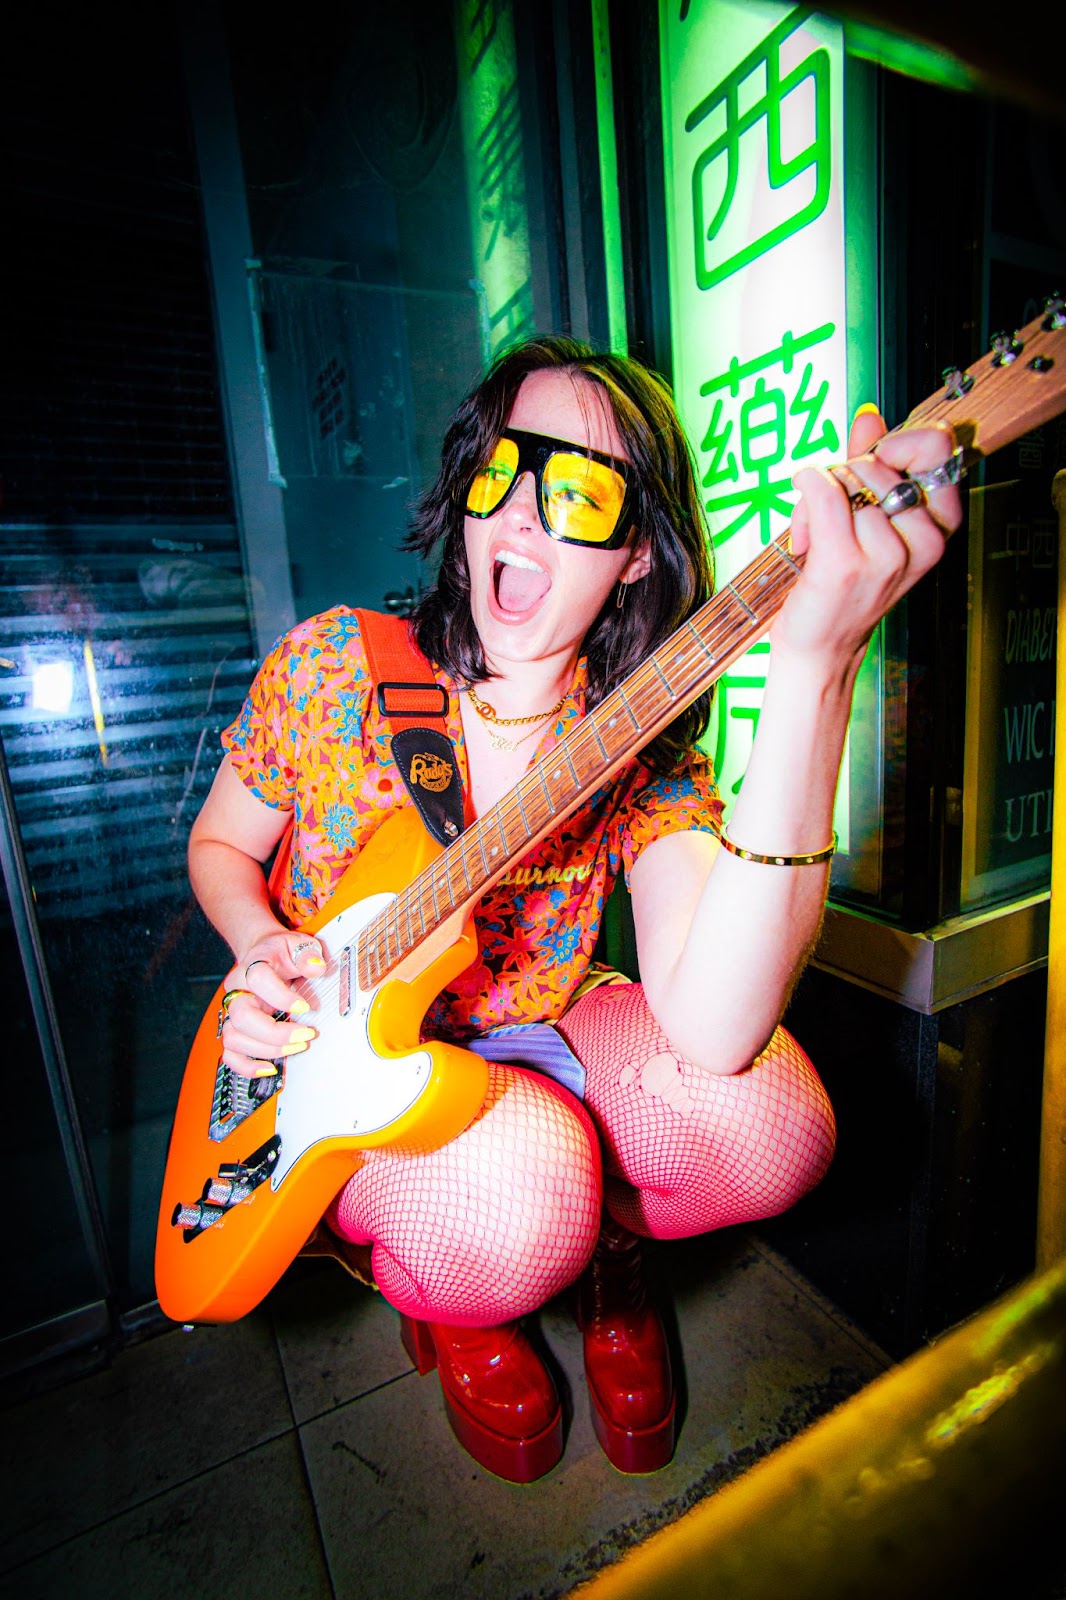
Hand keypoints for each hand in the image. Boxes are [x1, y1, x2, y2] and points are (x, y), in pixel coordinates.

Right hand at [218, 930, 325, 1079]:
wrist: (262, 953)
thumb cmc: (281, 953)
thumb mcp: (298, 944)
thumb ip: (308, 954)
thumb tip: (316, 968)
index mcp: (254, 965)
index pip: (258, 978)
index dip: (281, 996)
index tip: (305, 1006)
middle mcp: (239, 990)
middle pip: (242, 1016)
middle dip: (275, 1032)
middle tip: (305, 1034)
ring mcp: (234, 1011)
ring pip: (234, 1037)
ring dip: (266, 1049)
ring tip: (296, 1047)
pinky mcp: (235, 1029)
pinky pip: (230, 1054)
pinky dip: (247, 1066)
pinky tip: (270, 1067)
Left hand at [773, 409, 961, 668]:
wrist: (822, 646)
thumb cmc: (843, 584)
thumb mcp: (867, 519)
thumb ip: (872, 465)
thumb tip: (870, 417)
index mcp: (940, 526)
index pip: (938, 447)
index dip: (899, 441)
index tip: (874, 462)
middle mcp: (922, 541)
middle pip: (878, 461)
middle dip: (844, 476)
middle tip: (831, 515)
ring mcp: (886, 555)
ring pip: (845, 480)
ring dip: (817, 499)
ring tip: (815, 537)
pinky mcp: (845, 564)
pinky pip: (822, 493)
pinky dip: (804, 493)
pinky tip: (800, 529)